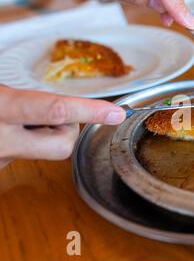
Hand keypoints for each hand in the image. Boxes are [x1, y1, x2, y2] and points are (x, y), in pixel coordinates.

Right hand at [0, 85, 125, 167]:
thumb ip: (28, 100)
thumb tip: (64, 107)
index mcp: (2, 108)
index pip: (57, 110)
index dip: (91, 111)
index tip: (116, 113)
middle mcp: (3, 140)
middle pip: (64, 145)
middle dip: (68, 131)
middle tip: (49, 117)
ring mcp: (0, 160)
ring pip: (45, 152)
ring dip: (43, 136)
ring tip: (16, 121)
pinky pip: (25, 156)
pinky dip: (25, 144)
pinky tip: (6, 134)